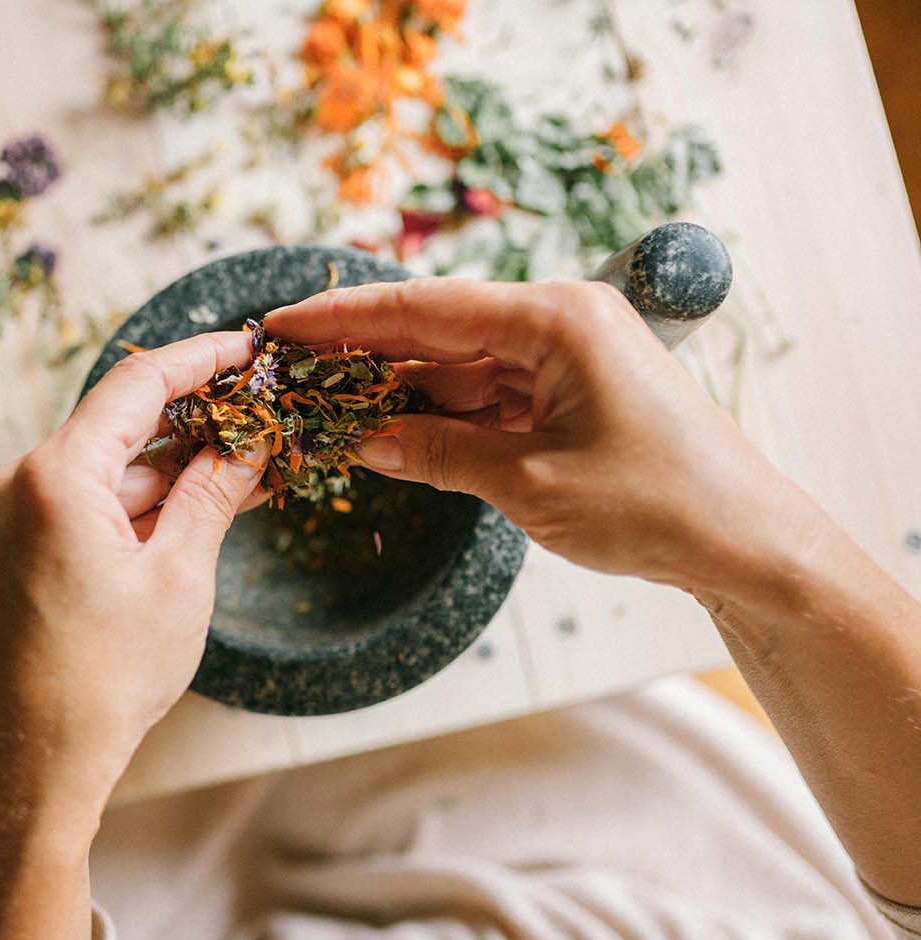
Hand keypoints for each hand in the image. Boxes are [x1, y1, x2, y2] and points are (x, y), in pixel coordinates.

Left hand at [0, 332, 261, 939]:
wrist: (34, 765)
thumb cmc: (104, 679)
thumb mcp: (179, 577)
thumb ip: (212, 494)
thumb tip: (247, 444)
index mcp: (53, 476)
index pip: (136, 385)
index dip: (199, 359)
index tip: (246, 347)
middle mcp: (17, 484)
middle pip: (118, 426)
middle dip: (193, 423)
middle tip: (261, 417)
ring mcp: (9, 519)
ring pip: (106, 471)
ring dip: (170, 471)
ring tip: (245, 472)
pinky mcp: (13, 552)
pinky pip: (85, 505)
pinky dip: (138, 506)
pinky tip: (194, 511)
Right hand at [266, 279, 825, 598]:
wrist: (745, 543)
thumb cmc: (655, 504)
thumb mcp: (529, 483)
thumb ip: (438, 453)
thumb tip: (362, 439)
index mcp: (556, 318)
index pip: (427, 307)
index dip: (346, 318)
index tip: (284, 323)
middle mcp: (560, 321)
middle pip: (438, 329)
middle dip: (365, 354)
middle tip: (292, 368)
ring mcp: (566, 356)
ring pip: (459, 365)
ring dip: (401, 392)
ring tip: (329, 409)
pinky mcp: (570, 391)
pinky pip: (488, 395)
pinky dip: (443, 416)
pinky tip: (392, 431)